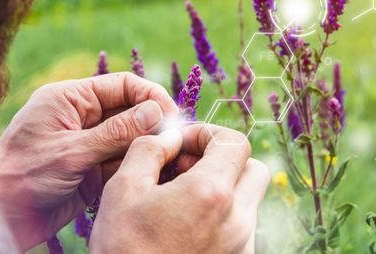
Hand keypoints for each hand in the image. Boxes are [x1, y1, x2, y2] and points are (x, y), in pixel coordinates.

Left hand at [0, 73, 177, 250]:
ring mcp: (91, 143)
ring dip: (148, 146)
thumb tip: (156, 112)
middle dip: (153, 123)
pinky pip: (125, 161)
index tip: (172, 115)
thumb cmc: (21, 178)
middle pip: (131, 110)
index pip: (122, 85)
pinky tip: (153, 171)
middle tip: (176, 139)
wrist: (1, 218)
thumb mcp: (71, 152)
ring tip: (169, 157)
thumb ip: (116, 132)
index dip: (150, 96)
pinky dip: (138, 165)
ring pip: (131, 137)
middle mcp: (84, 117)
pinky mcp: (95, 168)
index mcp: (71, 99)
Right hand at [89, 124, 269, 253]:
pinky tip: (186, 223)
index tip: (182, 145)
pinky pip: (240, 225)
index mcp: (212, 194)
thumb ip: (149, 150)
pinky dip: (221, 213)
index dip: (207, 134)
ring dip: (221, 186)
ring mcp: (242, 244)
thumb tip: (169, 137)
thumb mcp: (122, 190)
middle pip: (252, 168)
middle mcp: (238, 219)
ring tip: (180, 198)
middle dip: (223, 159)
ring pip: (247, 197)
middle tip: (187, 169)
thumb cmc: (124, 251)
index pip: (235, 142)